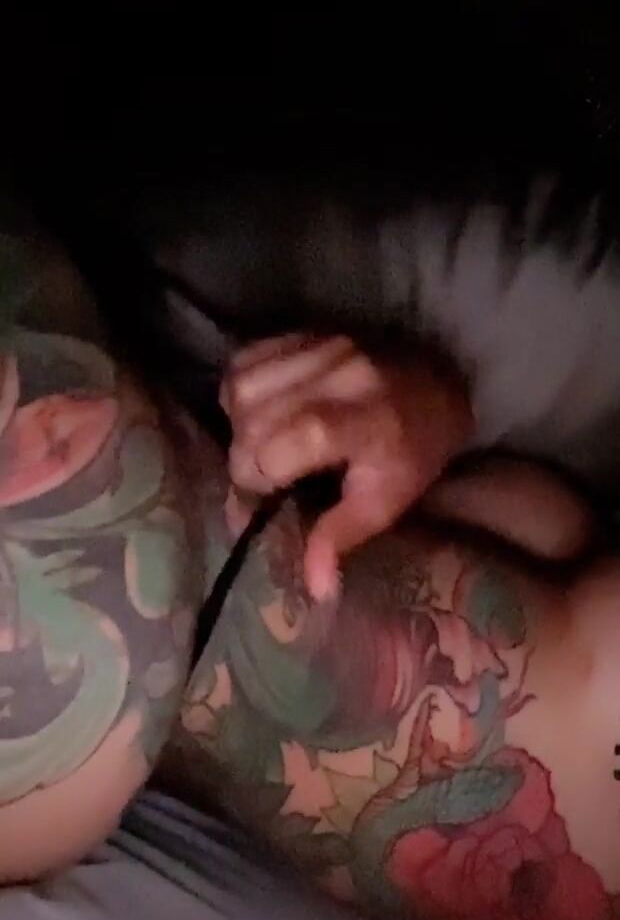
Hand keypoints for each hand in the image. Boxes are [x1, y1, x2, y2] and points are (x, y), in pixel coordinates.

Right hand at [221, 334, 472, 599]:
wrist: (439, 383)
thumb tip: (315, 588)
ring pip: (240, 390)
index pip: (275, 450)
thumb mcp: (388, 501)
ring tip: (259, 447)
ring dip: (238, 426)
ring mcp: (316, 346)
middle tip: (263, 484)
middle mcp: (334, 376)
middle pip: (250, 423)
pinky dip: (240, 393)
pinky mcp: (302, 331)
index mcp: (358, 423)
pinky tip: (257, 414)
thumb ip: (342, 536)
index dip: (258, 484)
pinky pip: (243, 361)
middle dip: (245, 462)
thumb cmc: (414, 450)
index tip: (263, 506)